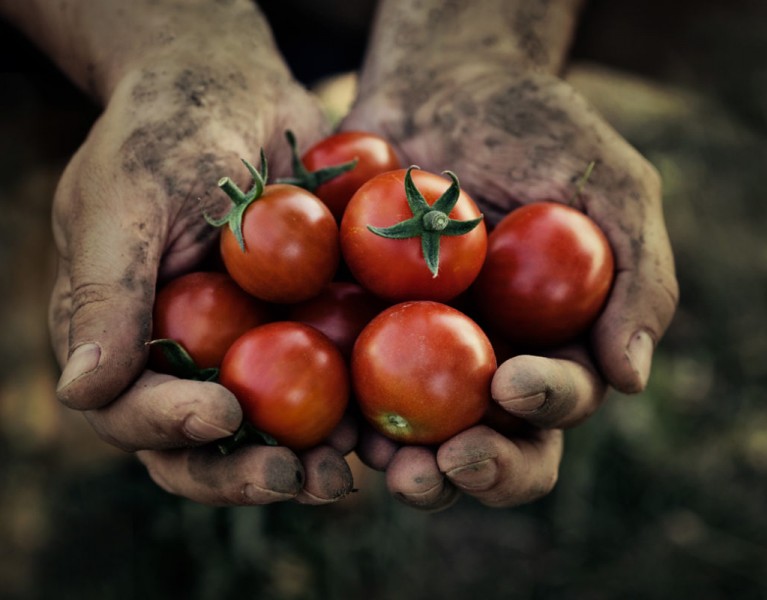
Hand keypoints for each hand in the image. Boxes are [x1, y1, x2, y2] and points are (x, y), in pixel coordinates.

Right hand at [48, 39, 354, 504]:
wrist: (238, 89)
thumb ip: (104, 295)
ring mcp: (251, 350)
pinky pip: (334, 387)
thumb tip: (80, 394)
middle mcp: (186, 359)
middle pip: (206, 445)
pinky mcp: (310, 332)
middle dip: (245, 472)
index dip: (171, 427)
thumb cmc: (167, 132)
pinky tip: (389, 428)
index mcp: (125, 340)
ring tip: (347, 471)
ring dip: (310, 463)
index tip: (221, 413)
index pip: (132, 411)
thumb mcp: (126, 201)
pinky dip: (359, 414)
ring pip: (275, 433)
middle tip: (294, 478)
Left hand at [343, 65, 677, 508]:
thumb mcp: (612, 186)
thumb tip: (630, 377)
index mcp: (551, 344)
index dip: (544, 408)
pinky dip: (334, 411)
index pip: (557, 401)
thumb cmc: (537, 129)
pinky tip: (324, 421)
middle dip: (474, 470)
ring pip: (411, 438)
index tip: (515, 383)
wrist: (442, 84)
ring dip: (400, 464)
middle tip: (448, 464)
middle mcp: (484, 365)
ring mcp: (414, 354)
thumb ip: (638, 278)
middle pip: (487, 445)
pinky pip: (341, 384)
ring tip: (381, 461)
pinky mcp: (353, 332)